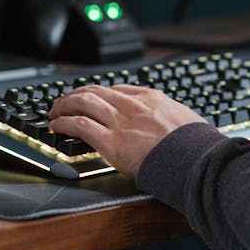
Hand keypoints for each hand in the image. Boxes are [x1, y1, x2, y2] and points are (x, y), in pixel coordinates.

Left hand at [48, 85, 205, 178]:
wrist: (194, 159)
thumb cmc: (194, 145)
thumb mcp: (185, 118)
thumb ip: (170, 117)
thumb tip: (172, 124)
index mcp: (151, 98)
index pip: (117, 90)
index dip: (99, 94)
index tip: (91, 99)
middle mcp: (132, 105)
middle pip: (96, 91)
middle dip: (76, 95)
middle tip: (65, 102)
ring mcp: (120, 122)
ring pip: (83, 102)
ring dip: (64, 105)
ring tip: (54, 112)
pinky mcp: (111, 142)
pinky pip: (79, 125)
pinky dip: (63, 123)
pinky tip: (56, 127)